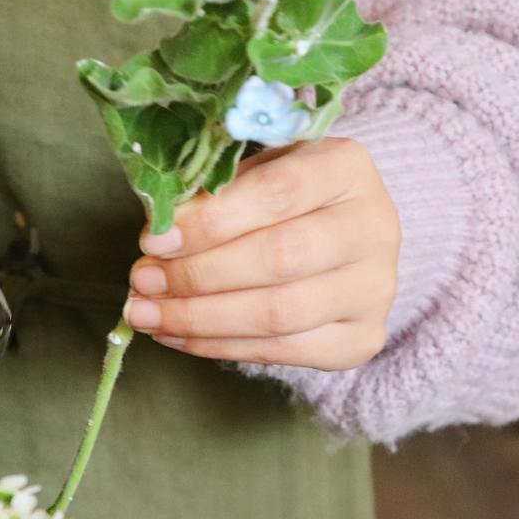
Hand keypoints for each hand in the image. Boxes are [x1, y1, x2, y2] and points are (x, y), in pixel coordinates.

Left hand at [125, 138, 398, 370]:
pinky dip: (220, 346)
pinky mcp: (363, 338)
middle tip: (143, 281)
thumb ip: (213, 196)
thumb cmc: (285, 197)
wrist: (343, 237)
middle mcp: (375, 227)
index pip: (276, 194)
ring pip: (278, 314)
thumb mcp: (253, 173)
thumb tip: (158, 236)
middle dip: (198, 275)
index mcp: (347, 167)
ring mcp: (376, 288)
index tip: (153, 241)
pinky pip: (283, 352)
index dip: (209, 222)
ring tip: (146, 313)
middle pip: (280, 259)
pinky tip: (177, 334)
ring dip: (200, 318)